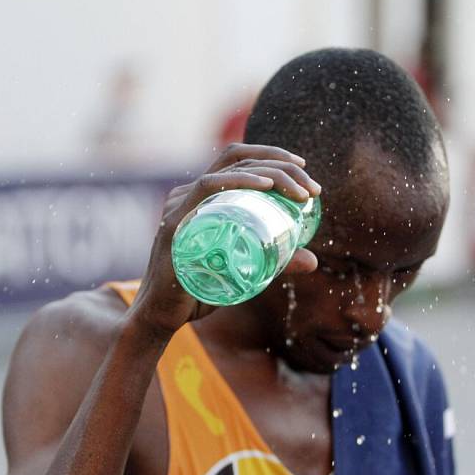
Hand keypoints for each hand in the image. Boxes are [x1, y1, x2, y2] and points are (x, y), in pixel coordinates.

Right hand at [127, 143, 321, 336]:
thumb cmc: (199, 291)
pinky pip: (208, 188)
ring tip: (302, 193)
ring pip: (230, 169)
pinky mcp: (175, 222)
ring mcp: (180, 205)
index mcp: (202, 198)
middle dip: (282, 164)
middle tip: (313, 189)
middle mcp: (188, 193)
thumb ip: (275, 262)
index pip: (238, 161)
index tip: (305, 171)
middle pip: (238, 159)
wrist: (161, 317)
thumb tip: (313, 260)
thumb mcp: (245, 271)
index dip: (272, 156)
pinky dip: (241, 181)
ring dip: (272, 173)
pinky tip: (266, 185)